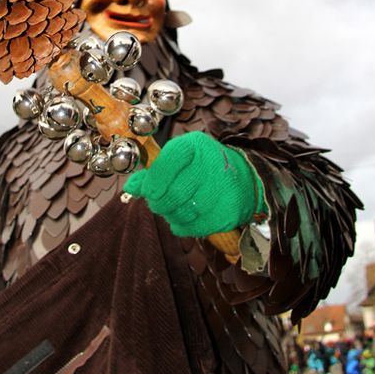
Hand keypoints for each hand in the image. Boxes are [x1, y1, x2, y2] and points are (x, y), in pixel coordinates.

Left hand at [124, 131, 265, 236]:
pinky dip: (184, 225)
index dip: (152, 182)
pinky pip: (193, 227)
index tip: (148, 191)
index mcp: (194, 146)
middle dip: (159, 203)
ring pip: (180, 213)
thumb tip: (130, 188)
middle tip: (160, 202)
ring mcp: (222, 191)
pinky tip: (189, 216)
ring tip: (177, 207)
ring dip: (172, 215)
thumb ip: (154, 172)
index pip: (165, 165)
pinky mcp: (227, 213)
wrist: (244, 180)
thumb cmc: (204, 167)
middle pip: (171, 194)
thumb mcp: (179, 160)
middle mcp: (211, 165)